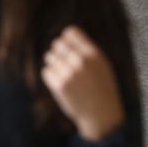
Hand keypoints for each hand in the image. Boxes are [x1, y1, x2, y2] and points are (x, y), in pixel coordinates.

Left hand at [42, 25, 124, 140]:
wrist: (101, 114)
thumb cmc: (100, 87)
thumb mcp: (101, 65)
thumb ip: (85, 49)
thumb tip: (66, 32)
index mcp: (94, 54)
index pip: (70, 32)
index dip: (67, 40)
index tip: (69, 49)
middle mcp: (81, 61)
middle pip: (57, 44)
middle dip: (59, 53)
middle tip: (67, 65)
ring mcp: (70, 72)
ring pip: (49, 57)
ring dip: (55, 65)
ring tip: (67, 76)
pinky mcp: (59, 84)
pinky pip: (46, 71)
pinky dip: (51, 77)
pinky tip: (63, 85)